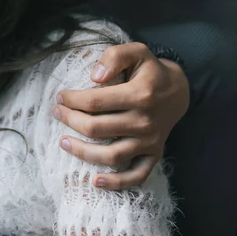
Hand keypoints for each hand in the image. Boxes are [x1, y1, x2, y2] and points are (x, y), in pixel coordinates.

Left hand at [53, 42, 189, 189]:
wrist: (178, 91)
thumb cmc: (150, 72)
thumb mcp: (138, 52)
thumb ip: (115, 56)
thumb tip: (94, 76)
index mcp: (140, 95)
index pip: (95, 102)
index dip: (72, 100)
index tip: (60, 97)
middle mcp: (145, 121)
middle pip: (97, 129)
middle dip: (70, 121)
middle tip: (58, 113)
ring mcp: (150, 141)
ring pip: (111, 155)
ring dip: (82, 152)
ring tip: (63, 142)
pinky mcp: (154, 155)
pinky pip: (136, 176)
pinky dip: (117, 183)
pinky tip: (95, 181)